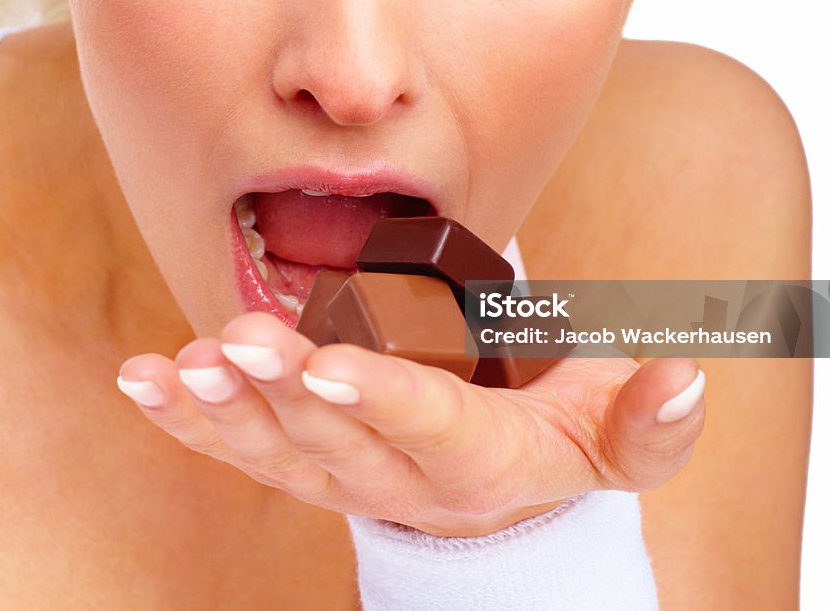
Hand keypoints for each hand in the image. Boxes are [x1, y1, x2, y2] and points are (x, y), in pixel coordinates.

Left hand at [116, 312, 705, 537]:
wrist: (484, 490)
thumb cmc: (547, 437)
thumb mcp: (608, 438)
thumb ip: (646, 424)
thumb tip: (682, 381)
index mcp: (476, 460)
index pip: (428, 428)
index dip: (381, 398)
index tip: (332, 363)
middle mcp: (396, 476)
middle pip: (336, 437)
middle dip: (286, 390)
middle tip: (243, 340)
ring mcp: (337, 474)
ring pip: (275, 449)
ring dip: (226, 407)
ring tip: (185, 365)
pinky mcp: (296, 462)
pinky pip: (236, 447)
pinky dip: (188, 415)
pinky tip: (147, 378)